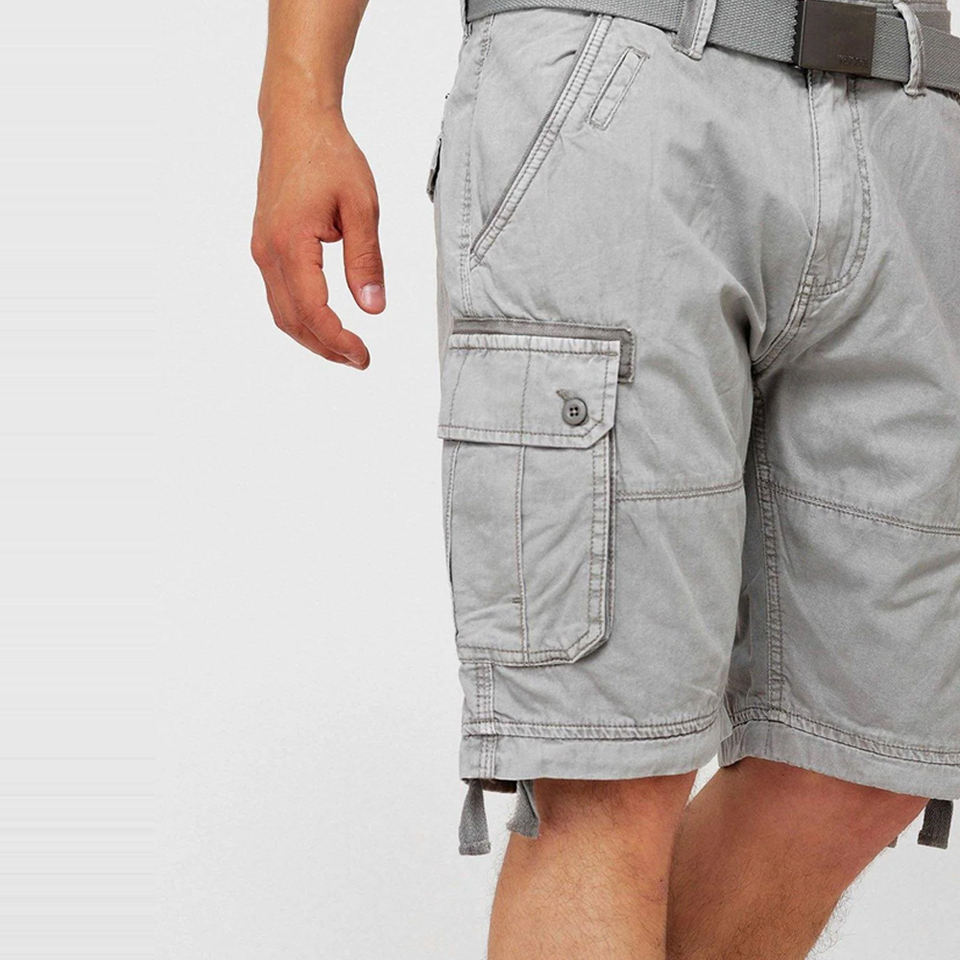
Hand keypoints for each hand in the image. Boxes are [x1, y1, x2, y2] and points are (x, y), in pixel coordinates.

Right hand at [252, 108, 383, 368]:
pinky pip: (279, 295)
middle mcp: (268, 252)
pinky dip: (303, 318)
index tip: (365, 356)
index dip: (339, 341)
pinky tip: (327, 322)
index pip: (313, 311)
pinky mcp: (266, 246)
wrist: (295, 122)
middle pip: (292, 322)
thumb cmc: (330, 156)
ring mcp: (262, 250)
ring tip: (347, 348)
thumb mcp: (362, 207)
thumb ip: (366, 260)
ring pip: (282, 313)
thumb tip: (373, 309)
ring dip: (313, 337)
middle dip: (326, 348)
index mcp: (291, 244)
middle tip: (361, 360)